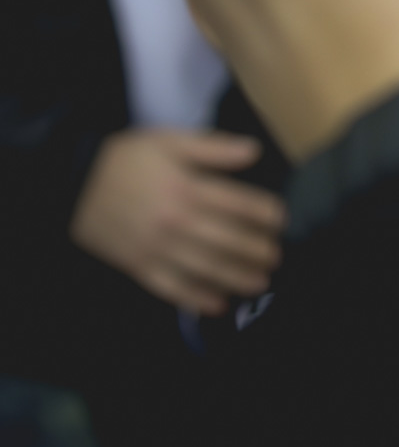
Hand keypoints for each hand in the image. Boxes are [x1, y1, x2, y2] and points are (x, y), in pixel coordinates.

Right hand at [70, 130, 285, 314]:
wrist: (69, 185)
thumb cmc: (124, 160)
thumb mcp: (168, 141)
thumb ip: (213, 147)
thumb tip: (255, 151)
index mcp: (187, 188)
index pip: (241, 205)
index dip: (267, 214)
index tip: (280, 220)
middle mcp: (176, 221)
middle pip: (230, 241)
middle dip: (259, 251)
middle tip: (275, 256)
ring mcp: (157, 248)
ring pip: (207, 269)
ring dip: (238, 279)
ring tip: (260, 282)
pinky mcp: (138, 267)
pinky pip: (172, 288)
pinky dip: (196, 299)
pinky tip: (218, 305)